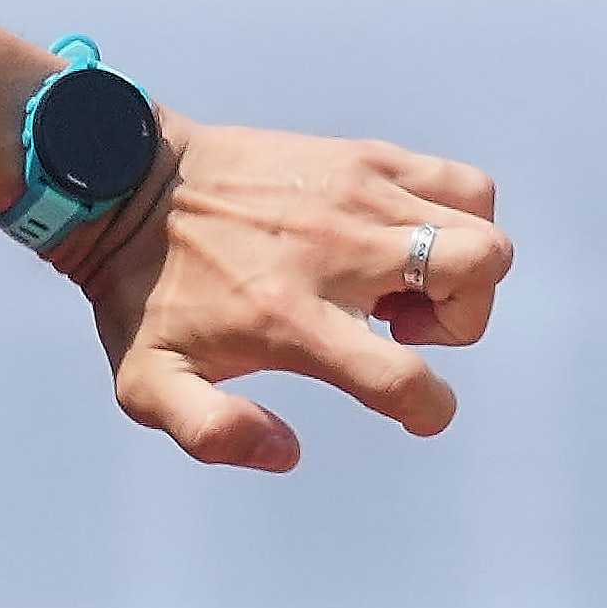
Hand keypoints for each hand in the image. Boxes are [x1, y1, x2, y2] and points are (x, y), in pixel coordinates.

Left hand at [68, 122, 501, 471]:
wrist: (125, 182)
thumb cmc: (140, 294)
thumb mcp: (147, 385)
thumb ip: (210, 433)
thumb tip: (287, 451)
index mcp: (293, 318)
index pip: (404, 377)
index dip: (429, 409)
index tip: (414, 408)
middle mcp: (339, 251)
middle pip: (477, 272)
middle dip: (463, 319)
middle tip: (399, 324)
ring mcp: (357, 194)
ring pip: (481, 223)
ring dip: (461, 268)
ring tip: (399, 280)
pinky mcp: (362, 156)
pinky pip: (459, 182)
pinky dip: (456, 217)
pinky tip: (397, 239)